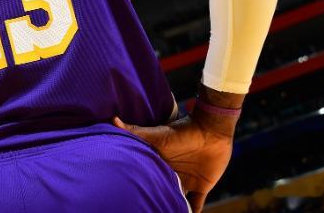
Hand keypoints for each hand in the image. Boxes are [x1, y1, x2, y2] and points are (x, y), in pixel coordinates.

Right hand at [113, 114, 232, 212]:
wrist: (211, 130)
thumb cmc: (182, 131)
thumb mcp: (156, 136)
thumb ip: (134, 131)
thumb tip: (112, 120)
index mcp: (157, 164)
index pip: (146, 179)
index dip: (139, 188)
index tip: (127, 196)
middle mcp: (169, 173)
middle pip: (159, 191)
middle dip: (154, 200)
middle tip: (145, 208)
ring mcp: (186, 181)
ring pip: (175, 200)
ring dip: (171, 207)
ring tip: (161, 212)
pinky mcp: (202, 186)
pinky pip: (196, 204)